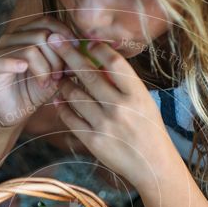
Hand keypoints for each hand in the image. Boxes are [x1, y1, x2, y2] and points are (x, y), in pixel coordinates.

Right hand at [0, 17, 75, 126]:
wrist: (11, 112)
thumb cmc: (34, 91)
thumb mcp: (57, 75)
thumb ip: (69, 61)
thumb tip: (87, 50)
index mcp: (28, 33)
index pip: (48, 22)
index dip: (65, 34)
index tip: (75, 52)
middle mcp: (13, 36)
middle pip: (43, 35)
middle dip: (57, 59)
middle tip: (58, 78)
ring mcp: (0, 48)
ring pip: (31, 48)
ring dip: (44, 69)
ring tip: (46, 84)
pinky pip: (7, 58)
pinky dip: (18, 64)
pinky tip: (24, 71)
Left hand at [47, 35, 165, 188]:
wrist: (152, 166)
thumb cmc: (149, 130)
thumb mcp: (145, 102)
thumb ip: (124, 85)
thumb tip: (100, 61)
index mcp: (137, 94)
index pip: (114, 62)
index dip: (98, 48)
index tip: (86, 41)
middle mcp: (120, 107)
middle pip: (88, 74)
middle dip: (69, 54)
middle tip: (55, 40)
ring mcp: (105, 124)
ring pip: (75, 95)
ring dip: (63, 82)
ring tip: (59, 75)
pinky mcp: (93, 141)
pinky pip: (70, 118)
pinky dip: (61, 107)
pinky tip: (58, 99)